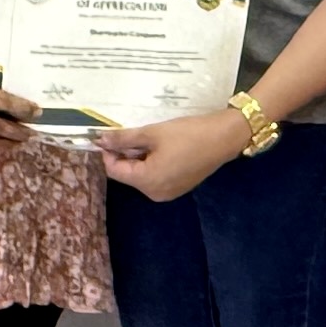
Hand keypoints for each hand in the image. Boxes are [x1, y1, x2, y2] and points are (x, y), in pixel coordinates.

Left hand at [92, 106, 248, 201]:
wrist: (225, 137)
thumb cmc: (188, 134)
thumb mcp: (152, 133)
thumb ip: (124, 139)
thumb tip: (101, 140)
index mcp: (147, 182)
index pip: (114, 170)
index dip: (107, 152)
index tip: (108, 135)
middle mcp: (155, 193)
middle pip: (128, 174)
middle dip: (124, 154)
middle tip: (131, 132)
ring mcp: (168, 193)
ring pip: (141, 175)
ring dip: (138, 157)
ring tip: (148, 137)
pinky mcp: (178, 187)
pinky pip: (156, 176)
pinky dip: (152, 162)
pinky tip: (161, 146)